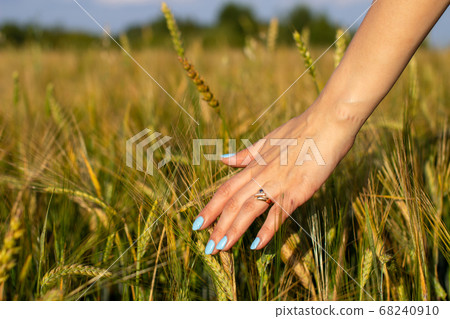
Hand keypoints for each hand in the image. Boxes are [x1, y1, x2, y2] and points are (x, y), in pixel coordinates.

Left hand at [192, 101, 357, 253]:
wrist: (327, 123)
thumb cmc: (300, 131)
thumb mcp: (267, 140)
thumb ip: (245, 154)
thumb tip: (223, 159)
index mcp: (254, 165)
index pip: (225, 190)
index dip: (210, 208)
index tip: (197, 224)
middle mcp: (261, 175)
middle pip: (232, 203)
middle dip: (217, 226)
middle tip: (207, 247)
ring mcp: (278, 183)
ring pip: (249, 209)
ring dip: (233, 230)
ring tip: (221, 248)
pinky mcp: (297, 190)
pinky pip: (279, 213)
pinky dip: (267, 230)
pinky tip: (257, 245)